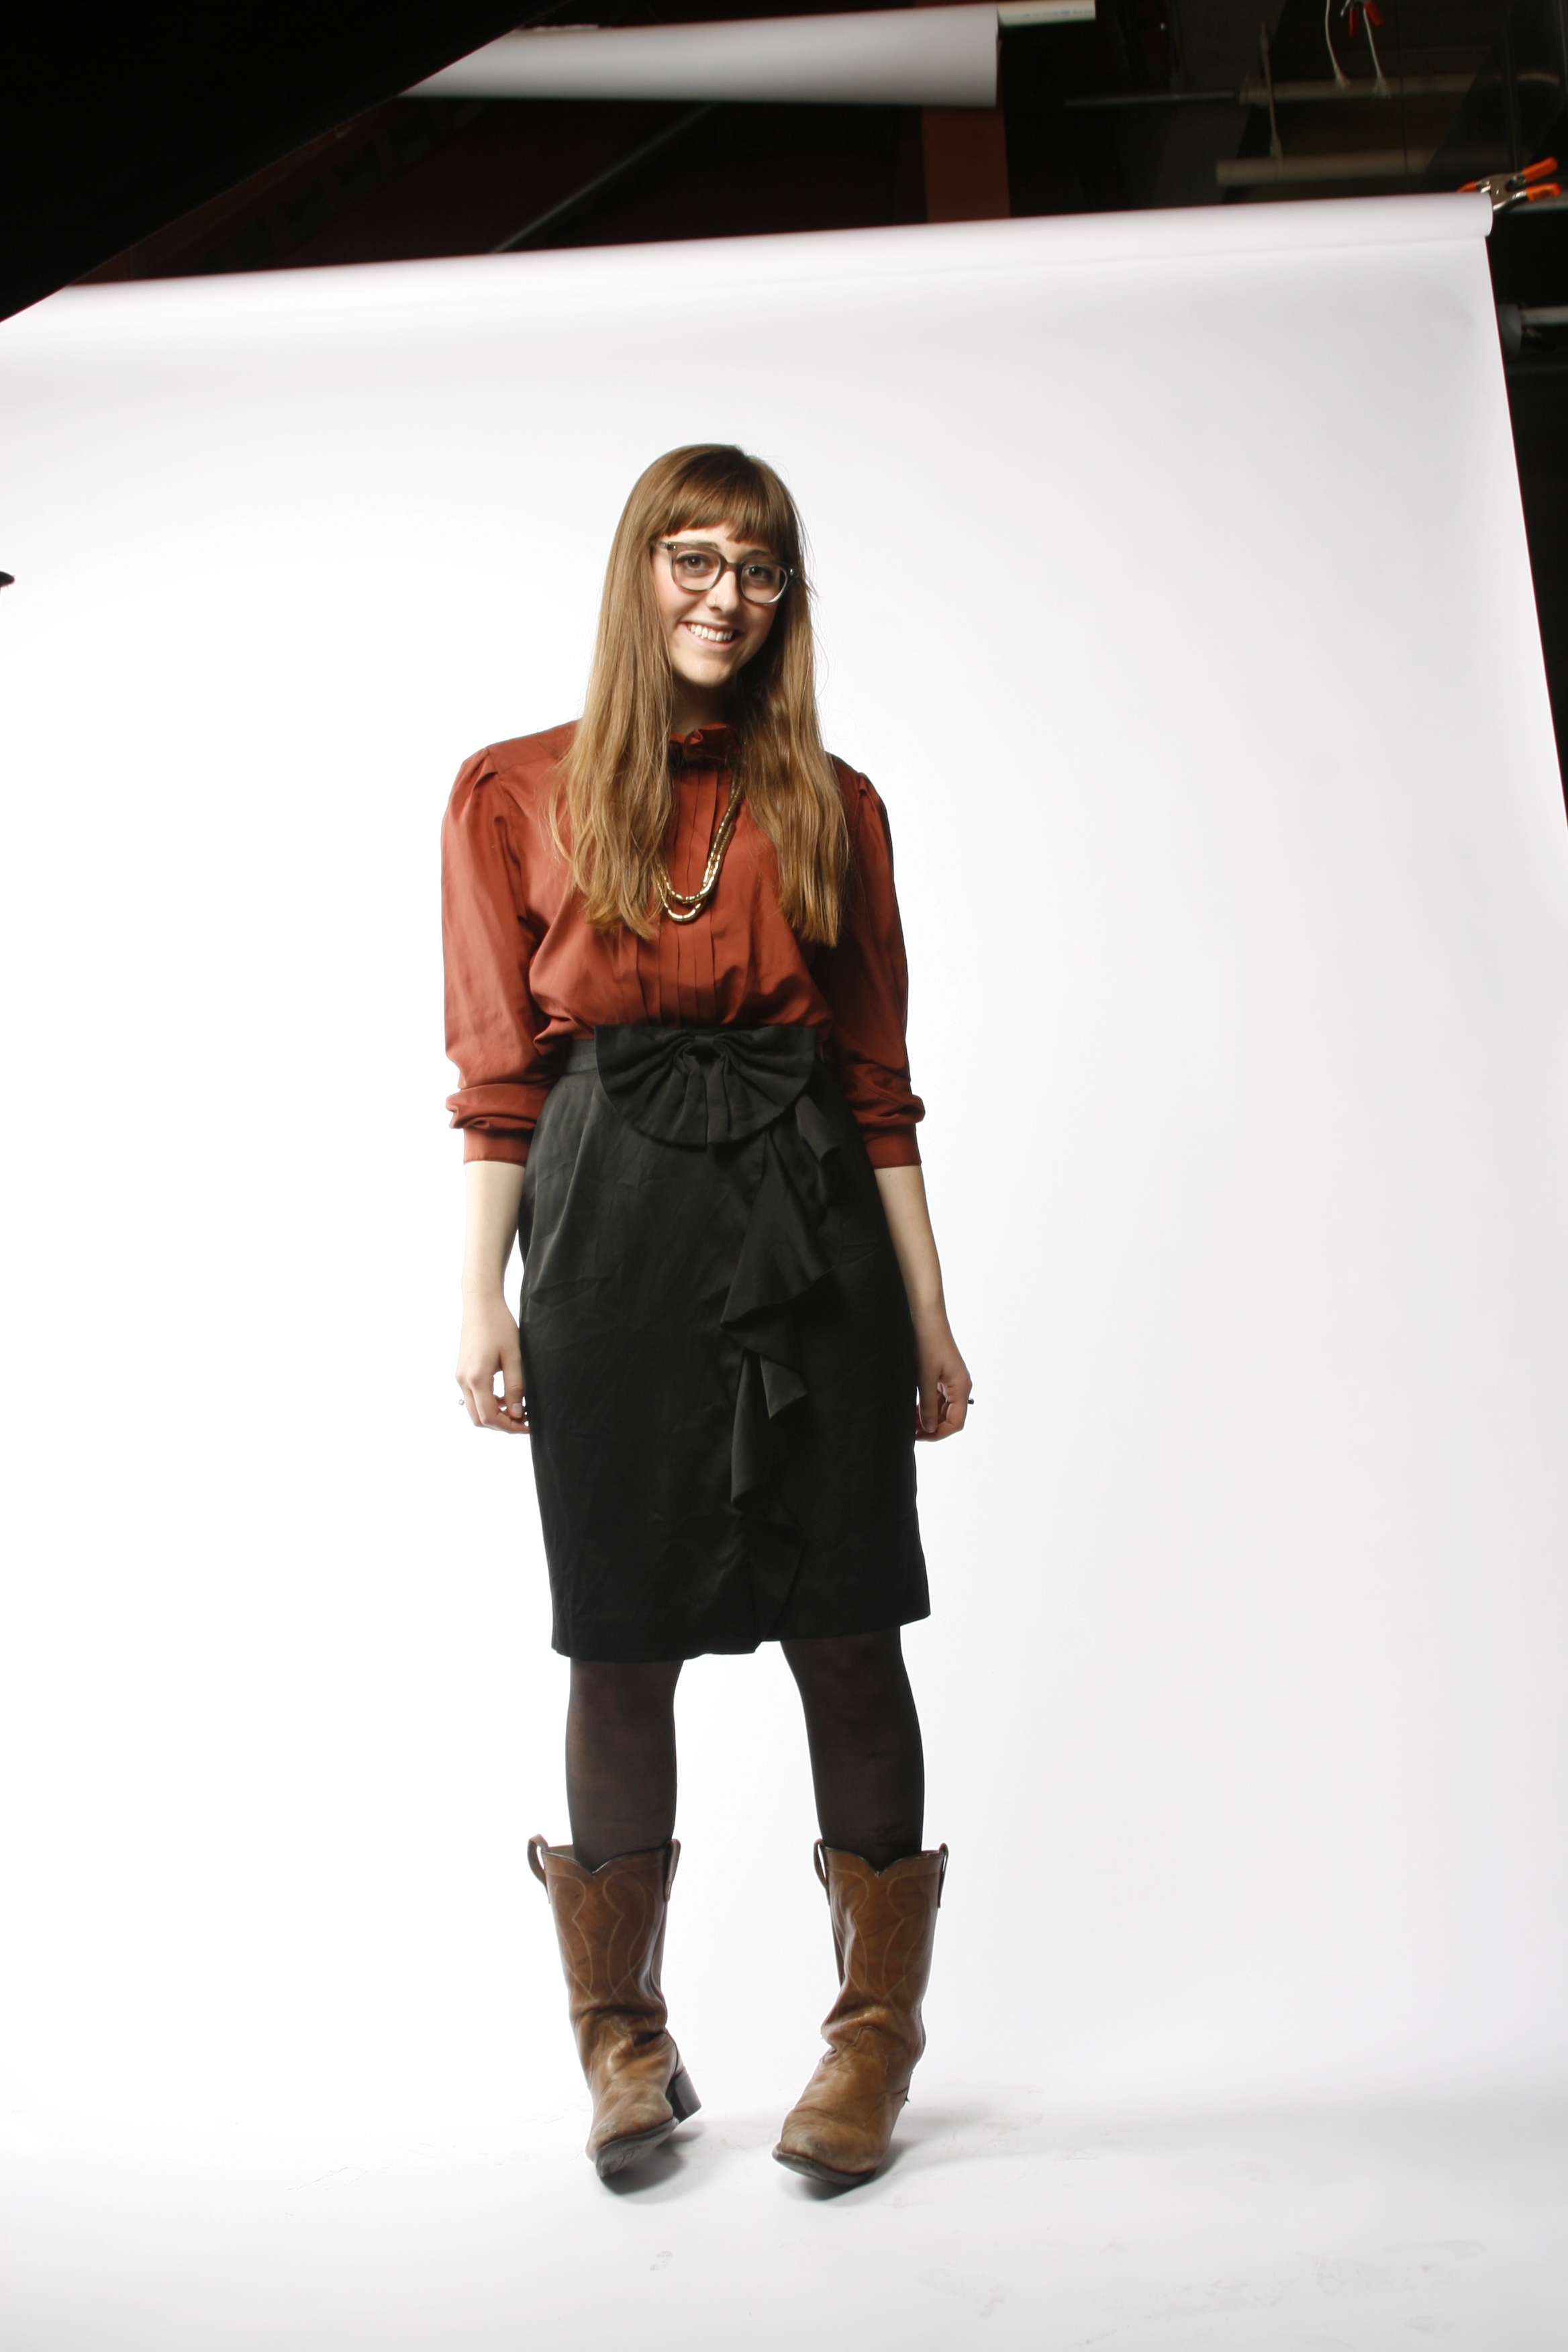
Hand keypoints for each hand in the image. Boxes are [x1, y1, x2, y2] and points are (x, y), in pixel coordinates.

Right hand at [457, 1294, 528, 1433]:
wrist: (481, 1305)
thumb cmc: (499, 1326)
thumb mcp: (513, 1356)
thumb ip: (515, 1386)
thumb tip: (517, 1414)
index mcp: (477, 1378)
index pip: (489, 1417)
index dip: (509, 1427)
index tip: (527, 1425)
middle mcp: (464, 1380)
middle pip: (479, 1419)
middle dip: (501, 1425)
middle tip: (523, 1420)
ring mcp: (460, 1376)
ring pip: (474, 1410)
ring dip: (494, 1415)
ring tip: (516, 1407)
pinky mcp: (462, 1372)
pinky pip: (472, 1397)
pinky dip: (487, 1403)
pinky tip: (505, 1396)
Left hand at [912, 1307, 970, 1442]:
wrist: (924, 1315)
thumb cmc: (927, 1341)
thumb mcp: (925, 1377)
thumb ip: (928, 1405)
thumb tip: (928, 1428)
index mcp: (961, 1387)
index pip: (956, 1423)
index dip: (938, 1434)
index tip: (920, 1437)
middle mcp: (959, 1385)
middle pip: (950, 1417)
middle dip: (931, 1427)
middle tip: (911, 1432)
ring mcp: (951, 1380)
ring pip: (943, 1409)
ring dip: (928, 1418)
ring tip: (910, 1422)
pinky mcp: (942, 1374)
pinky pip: (938, 1397)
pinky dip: (927, 1406)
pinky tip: (913, 1409)